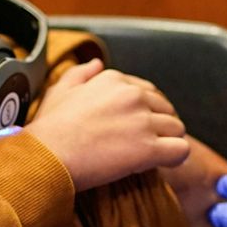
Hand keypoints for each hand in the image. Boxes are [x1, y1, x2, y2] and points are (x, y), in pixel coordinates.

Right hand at [26, 59, 189, 191]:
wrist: (46, 156)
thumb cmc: (50, 129)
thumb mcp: (60, 91)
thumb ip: (80, 73)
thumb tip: (96, 63)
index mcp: (113, 80)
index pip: (148, 92)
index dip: (144, 112)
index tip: (133, 128)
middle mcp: (132, 95)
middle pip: (166, 109)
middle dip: (159, 126)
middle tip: (144, 143)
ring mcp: (142, 121)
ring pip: (176, 129)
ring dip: (167, 142)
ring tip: (152, 156)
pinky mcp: (148, 148)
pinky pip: (181, 150)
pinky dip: (176, 158)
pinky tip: (164, 164)